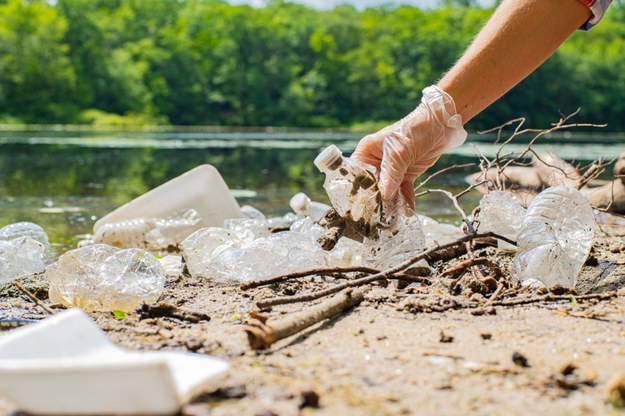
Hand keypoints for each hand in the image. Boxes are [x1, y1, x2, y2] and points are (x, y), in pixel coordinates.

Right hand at [351, 85, 466, 213]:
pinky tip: (408, 212)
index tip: (359, 208)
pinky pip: (402, 191)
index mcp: (366, 152)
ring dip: (391, 205)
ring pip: (388, 192)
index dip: (356, 191)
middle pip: (371, 187)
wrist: (442, 124)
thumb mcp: (400, 152)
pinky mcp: (405, 174)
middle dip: (376, 202)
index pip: (356, 175)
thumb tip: (384, 196)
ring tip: (393, 221)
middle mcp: (376, 162)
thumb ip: (391, 174)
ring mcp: (391, 169)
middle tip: (377, 219)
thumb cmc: (414, 130)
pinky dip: (405, 201)